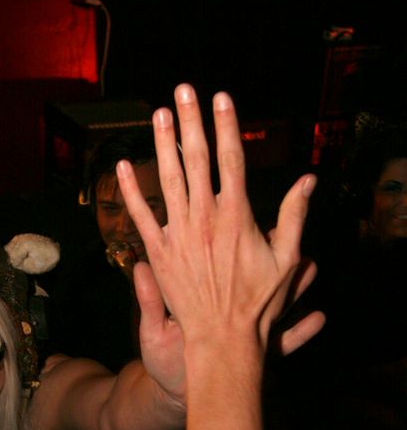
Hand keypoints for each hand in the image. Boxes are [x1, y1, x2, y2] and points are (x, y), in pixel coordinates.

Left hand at [117, 86, 324, 354]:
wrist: (222, 339)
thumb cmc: (259, 303)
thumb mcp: (288, 260)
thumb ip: (294, 216)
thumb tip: (307, 180)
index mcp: (237, 216)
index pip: (231, 159)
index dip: (226, 125)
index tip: (220, 97)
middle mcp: (204, 218)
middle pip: (196, 160)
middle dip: (190, 121)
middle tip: (183, 90)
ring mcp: (178, 235)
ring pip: (168, 180)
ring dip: (162, 144)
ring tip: (158, 113)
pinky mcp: (158, 253)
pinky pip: (141, 216)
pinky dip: (130, 191)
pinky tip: (123, 166)